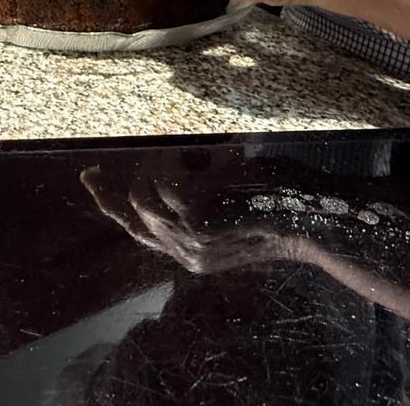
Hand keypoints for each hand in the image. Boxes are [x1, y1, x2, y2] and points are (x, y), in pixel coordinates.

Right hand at [80, 166, 288, 273]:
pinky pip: (165, 177)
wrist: (318, 221)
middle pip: (135, 211)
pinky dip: (182, 160)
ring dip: (166, 165)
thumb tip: (182, 162)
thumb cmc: (286, 208)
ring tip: (206, 159)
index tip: (91, 177)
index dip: (109, 203)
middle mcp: (187, 253)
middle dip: (133, 177)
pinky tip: (214, 159)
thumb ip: (203, 203)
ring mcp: (189, 237)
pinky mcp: (196, 215)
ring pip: (145, 192)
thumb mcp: (235, 211)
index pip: (139, 232)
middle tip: (153, 153)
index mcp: (194, 256)